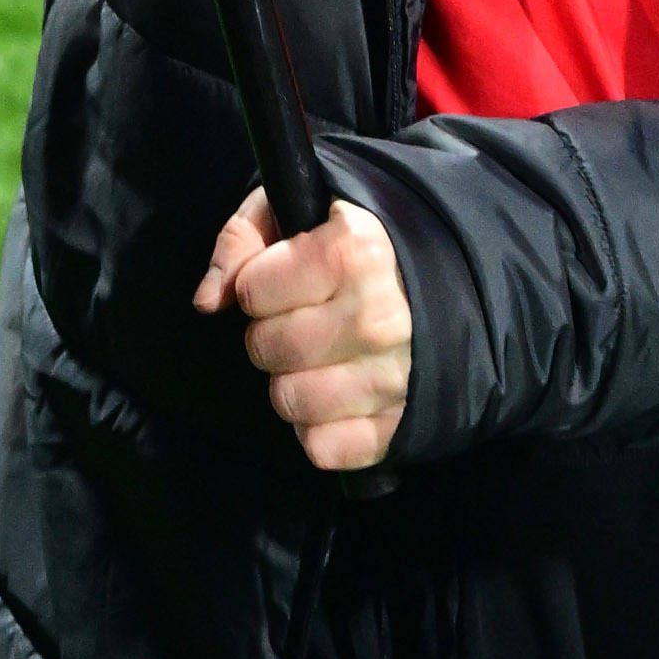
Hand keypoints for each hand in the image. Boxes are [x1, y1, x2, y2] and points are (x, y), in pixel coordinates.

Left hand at [197, 187, 412, 470]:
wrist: (450, 284)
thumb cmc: (357, 244)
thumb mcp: (298, 211)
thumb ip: (240, 240)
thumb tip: (208, 300)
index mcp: (356, 252)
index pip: (252, 290)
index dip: (257, 283)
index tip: (283, 278)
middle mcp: (379, 318)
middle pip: (266, 348)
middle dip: (270, 333)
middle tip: (300, 320)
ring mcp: (394, 378)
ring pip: (288, 401)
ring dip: (291, 382)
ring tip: (318, 357)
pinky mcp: (398, 427)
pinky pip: (321, 447)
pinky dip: (318, 428)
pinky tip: (336, 396)